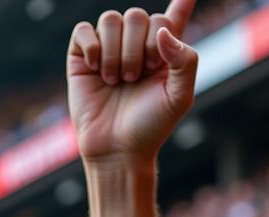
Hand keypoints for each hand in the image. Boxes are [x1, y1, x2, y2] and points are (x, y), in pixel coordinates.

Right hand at [67, 0, 198, 164]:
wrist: (118, 150)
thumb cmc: (151, 127)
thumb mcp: (180, 98)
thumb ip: (185, 61)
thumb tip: (161, 31)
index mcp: (163, 52)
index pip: (172, 16)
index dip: (181, 1)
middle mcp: (136, 45)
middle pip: (138, 16)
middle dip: (138, 48)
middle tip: (136, 78)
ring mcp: (108, 49)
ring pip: (111, 19)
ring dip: (116, 53)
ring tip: (117, 81)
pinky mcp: (82, 58)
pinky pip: (84, 30)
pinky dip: (92, 46)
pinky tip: (97, 69)